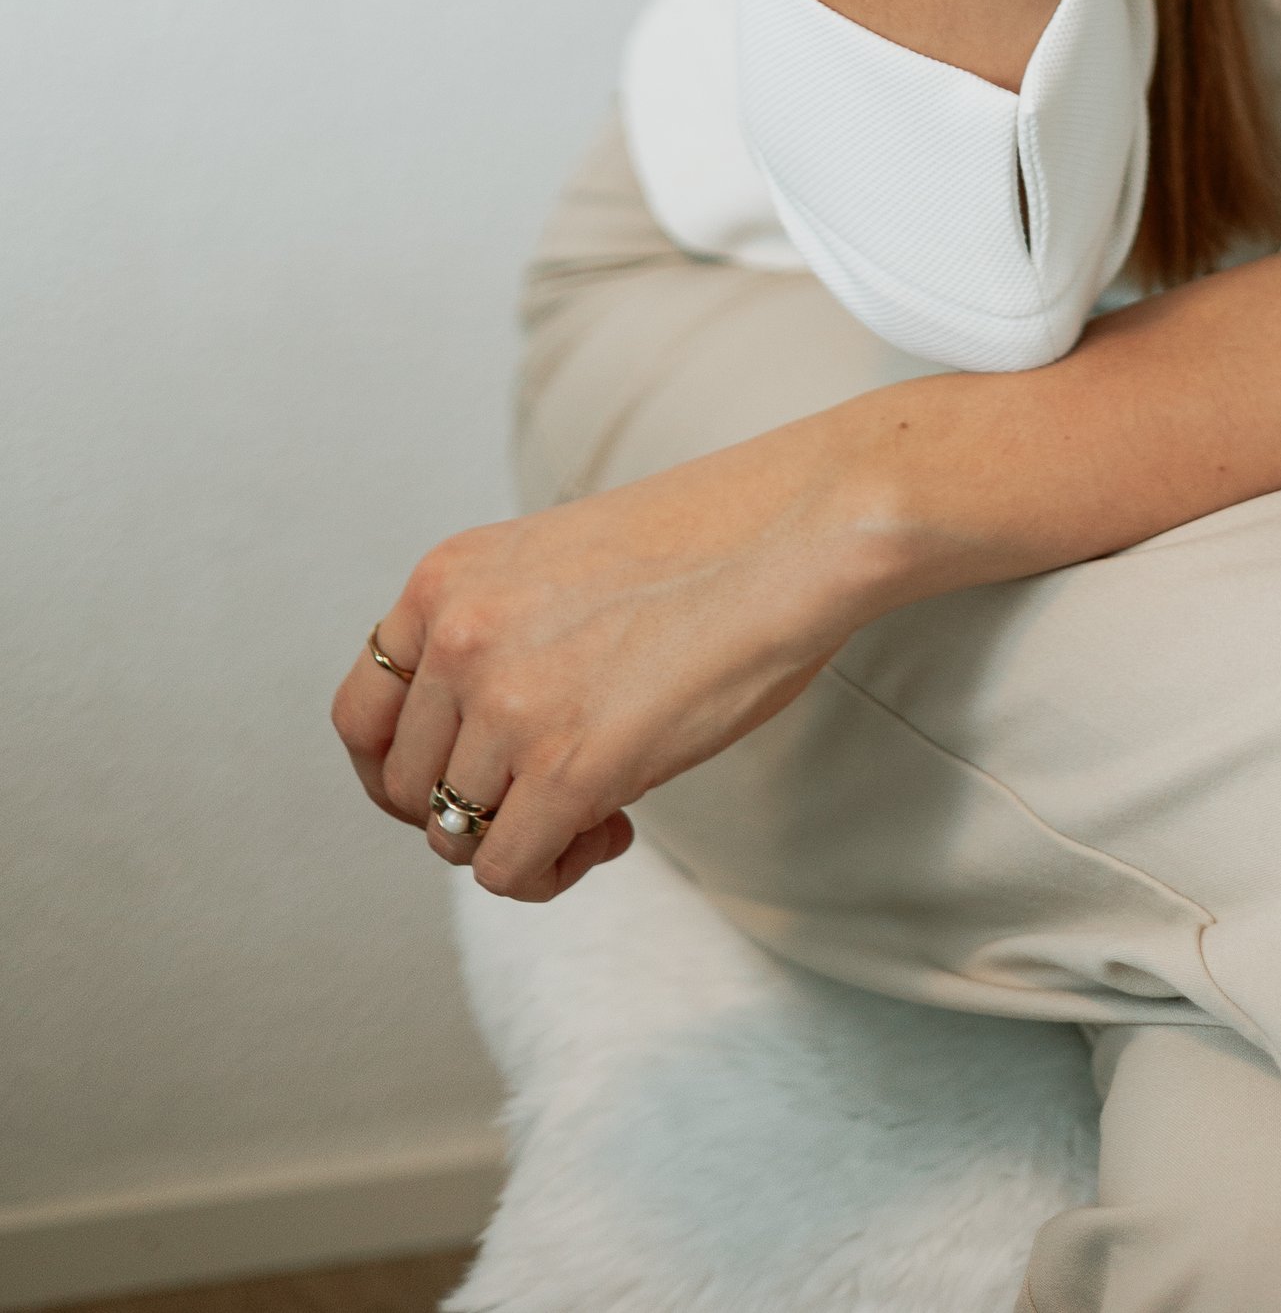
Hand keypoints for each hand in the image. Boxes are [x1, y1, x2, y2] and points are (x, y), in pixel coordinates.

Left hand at [332, 409, 913, 903]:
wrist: (796, 533)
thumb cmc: (707, 544)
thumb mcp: (554, 564)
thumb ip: (494, 635)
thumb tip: (470, 751)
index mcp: (447, 578)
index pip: (361, 715)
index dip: (400, 768)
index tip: (459, 780)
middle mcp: (459, 637)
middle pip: (405, 788)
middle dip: (467, 811)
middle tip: (544, 798)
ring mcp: (510, 704)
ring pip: (455, 837)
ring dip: (521, 839)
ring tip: (597, 808)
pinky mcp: (571, 769)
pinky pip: (509, 871)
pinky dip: (551, 872)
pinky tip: (611, 829)